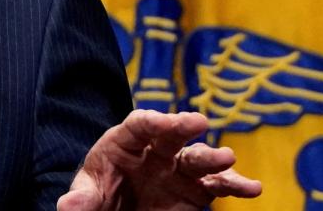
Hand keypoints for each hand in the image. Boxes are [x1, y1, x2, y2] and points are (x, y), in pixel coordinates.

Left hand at [57, 110, 261, 209]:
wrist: (121, 210)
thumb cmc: (100, 196)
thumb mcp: (88, 195)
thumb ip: (82, 198)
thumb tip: (70, 205)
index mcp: (124, 143)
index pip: (137, 125)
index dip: (149, 121)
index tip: (161, 121)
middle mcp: (155, 151)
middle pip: (170, 134)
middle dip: (183, 126)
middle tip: (199, 122)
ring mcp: (178, 169)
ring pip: (198, 158)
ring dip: (214, 157)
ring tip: (228, 159)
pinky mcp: (197, 190)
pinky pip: (218, 185)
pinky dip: (235, 185)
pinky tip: (252, 188)